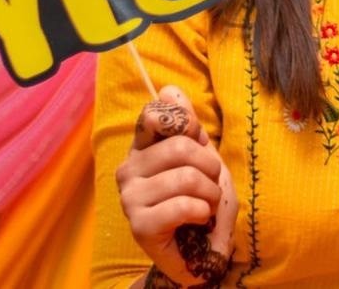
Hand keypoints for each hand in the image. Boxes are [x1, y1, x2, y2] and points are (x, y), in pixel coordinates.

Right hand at [116, 85, 236, 285]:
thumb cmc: (202, 197)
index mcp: (142, 147)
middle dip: (210, 165)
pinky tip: (198, 219)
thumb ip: (186, 124)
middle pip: (180, 147)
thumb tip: (169, 89)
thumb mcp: (203, 155)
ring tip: (206, 203)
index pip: (155, 115)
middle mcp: (128, 169)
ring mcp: (129, 198)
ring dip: (210, 192)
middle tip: (210, 183)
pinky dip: (202, 211)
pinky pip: (183, 206)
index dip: (189, 125)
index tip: (199, 140)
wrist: (205, 248)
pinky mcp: (139, 226)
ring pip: (186, 177)